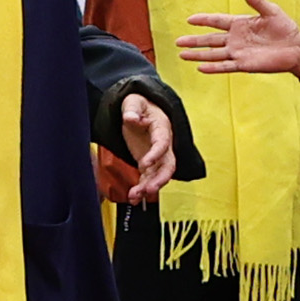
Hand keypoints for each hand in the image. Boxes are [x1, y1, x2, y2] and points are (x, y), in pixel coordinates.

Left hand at [115, 87, 177, 201]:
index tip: (144, 164)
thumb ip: (132, 109)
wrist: (141, 111)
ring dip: (149, 187)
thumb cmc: (139, 105)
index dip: (156, 154)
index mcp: (162, 127)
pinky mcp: (149, 164)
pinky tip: (134, 198)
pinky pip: (149, 178)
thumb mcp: (133, 102)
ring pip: (159, 175)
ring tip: (136, 196)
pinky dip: (142, 189)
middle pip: (168, 165)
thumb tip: (131, 118)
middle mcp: (164, 144)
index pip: (163, 143)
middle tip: (149, 189)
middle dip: (160, 179)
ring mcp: (158, 156)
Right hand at [176, 0, 299, 75]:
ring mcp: (239, 52)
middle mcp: (236, 39)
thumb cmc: (285, 28)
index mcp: (240, 24)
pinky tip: (200, 67)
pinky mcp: (244, 64)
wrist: (297, 48)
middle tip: (178, 42)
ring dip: (198, 55)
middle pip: (210, 39)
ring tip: (182, 55)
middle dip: (194, 41)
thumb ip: (256, 0)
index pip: (217, 21)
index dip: (204, 20)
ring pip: (213, 54)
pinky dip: (213, 67)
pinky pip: (225, 66)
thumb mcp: (271, 11)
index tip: (189, 20)